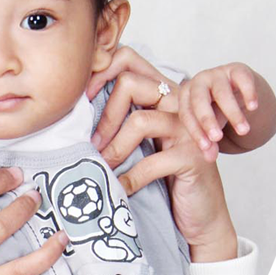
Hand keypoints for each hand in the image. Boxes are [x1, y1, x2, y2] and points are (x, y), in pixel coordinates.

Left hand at [89, 47, 236, 262]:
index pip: (128, 59)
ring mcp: (190, 130)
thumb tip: (73, 111)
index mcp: (164, 94)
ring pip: (139, 121)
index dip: (100, 72)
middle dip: (105, 116)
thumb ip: (119, 119)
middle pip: (131, 84)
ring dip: (114, 148)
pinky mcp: (194, 157)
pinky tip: (120, 190)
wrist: (202, 215)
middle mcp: (179, 104)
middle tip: (93, 144)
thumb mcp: (140, 142)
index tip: (81, 100)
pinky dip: (129, 179)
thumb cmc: (166, 177)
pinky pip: (150, 162)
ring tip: (103, 166)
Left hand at [176, 62, 258, 154]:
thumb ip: (208, 142)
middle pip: (199, 101)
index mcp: (184, 96)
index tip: (207, 148)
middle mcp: (197, 82)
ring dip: (232, 113)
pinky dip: (248, 93)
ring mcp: (217, 74)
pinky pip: (242, 79)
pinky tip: (252, 107)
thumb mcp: (210, 126)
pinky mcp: (237, 69)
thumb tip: (209, 158)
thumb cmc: (217, 111)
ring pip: (222, 93)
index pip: (186, 114)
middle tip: (218, 138)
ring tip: (243, 130)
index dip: (195, 132)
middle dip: (208, 121)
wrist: (237, 89)